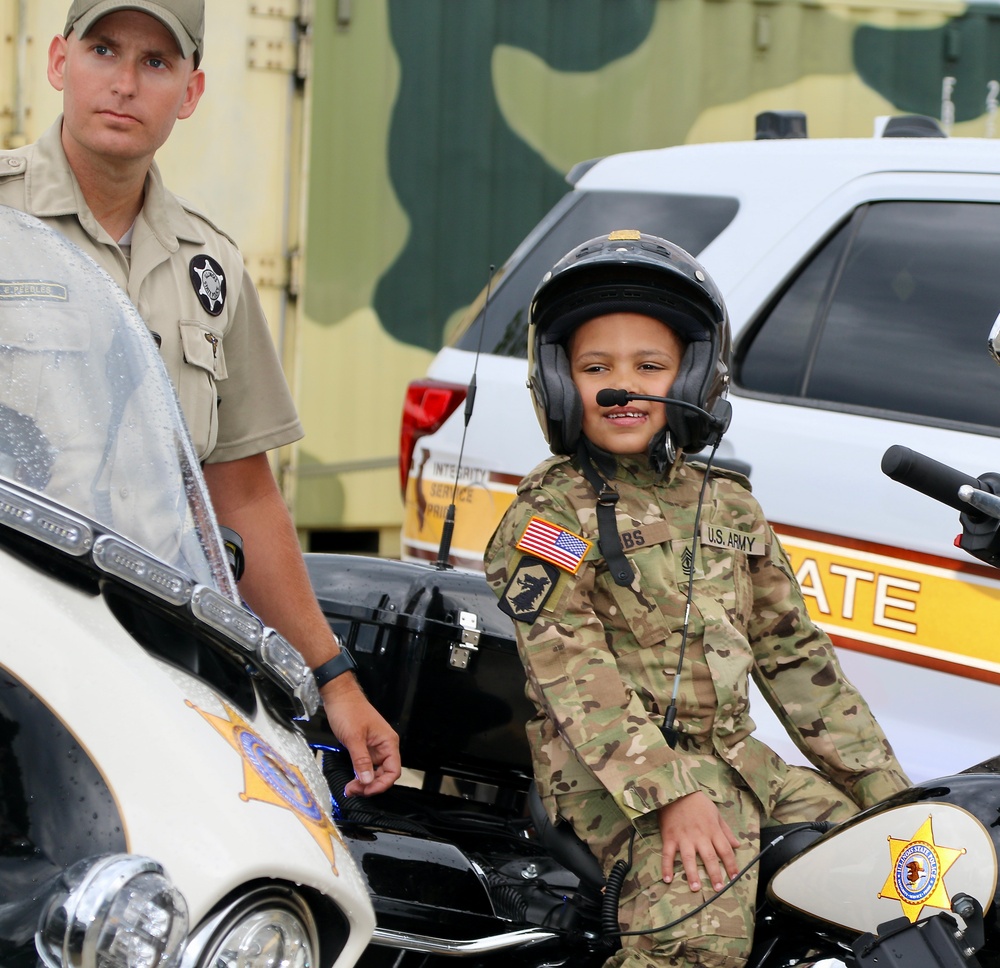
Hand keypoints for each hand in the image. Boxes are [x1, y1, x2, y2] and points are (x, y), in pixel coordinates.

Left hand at [321, 676, 400, 796]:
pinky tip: (351, 780)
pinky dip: (359, 774)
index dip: (381, 784)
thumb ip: (361, 761)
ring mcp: (374, 747)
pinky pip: (366, 766)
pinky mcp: (365, 747)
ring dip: (364, 782)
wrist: (338, 696)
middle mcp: (384, 745)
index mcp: (388, 742)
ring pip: (375, 772)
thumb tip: (367, 780)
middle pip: (384, 774)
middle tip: (354, 790)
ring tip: (351, 788)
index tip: (366, 790)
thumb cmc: (349, 710)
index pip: (393, 771)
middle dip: (370, 785)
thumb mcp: (354, 737)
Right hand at [658, 791, 740, 892]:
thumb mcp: (716, 813)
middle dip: (714, 873)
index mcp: (712, 830)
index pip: (725, 850)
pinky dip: (666, 866)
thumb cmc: (698, 802)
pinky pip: (668, 854)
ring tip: (695, 887)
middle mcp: (699, 836)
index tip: (735, 877)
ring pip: (689, 858)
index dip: (731, 865)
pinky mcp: (669, 837)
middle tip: (718, 888)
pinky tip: (667, 878)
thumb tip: (737, 845)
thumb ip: (726, 831)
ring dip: (692, 873)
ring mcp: (683, 837)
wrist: (676, 790)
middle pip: (709, 857)